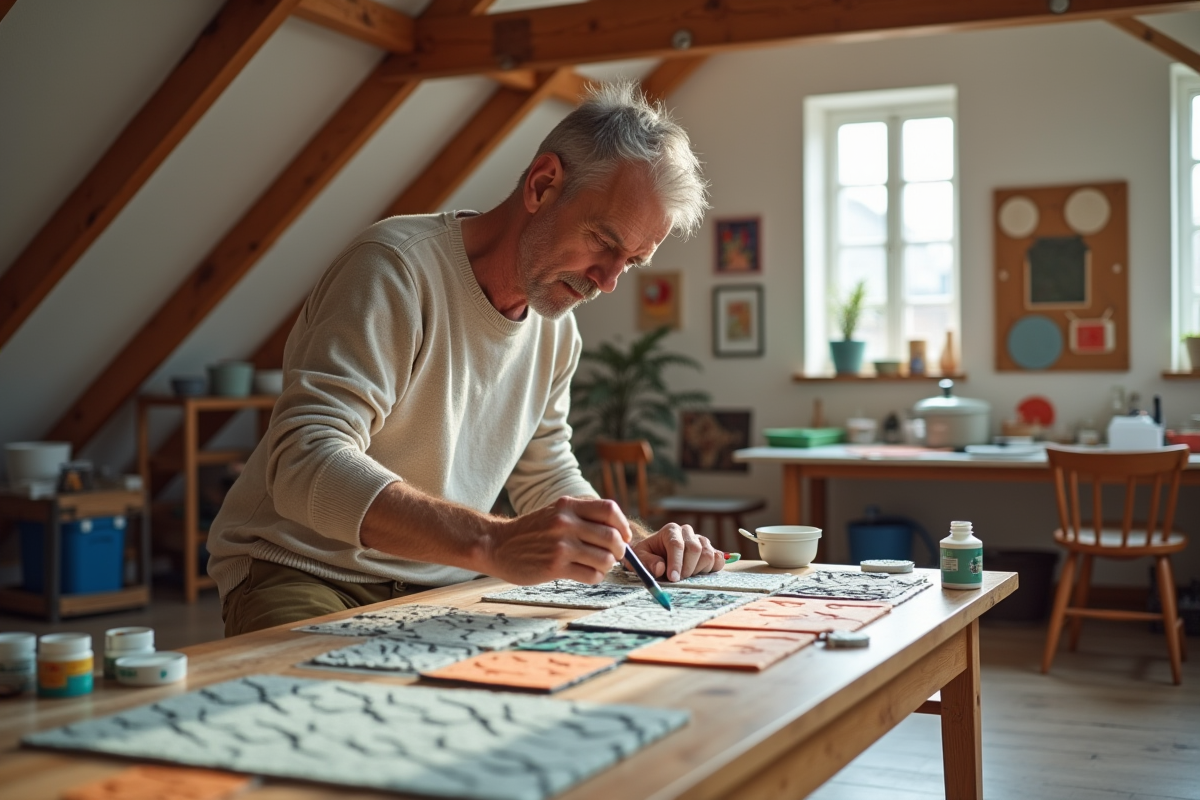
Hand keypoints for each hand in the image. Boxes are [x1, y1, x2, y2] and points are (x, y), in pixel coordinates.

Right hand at [486, 497, 629, 584]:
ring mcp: (561, 545)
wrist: (497, 545)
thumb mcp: (555, 512)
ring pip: (605, 559)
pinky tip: (587, 574)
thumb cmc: (531, 531)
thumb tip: (618, 532)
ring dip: (607, 566)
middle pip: (612, 537)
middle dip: (619, 550)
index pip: (609, 510)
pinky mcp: (555, 567)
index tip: (623, 537)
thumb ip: (582, 516)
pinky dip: (596, 577)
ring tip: (597, 565)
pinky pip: (591, 575)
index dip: (622, 525)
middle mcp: (565, 523)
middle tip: (614, 556)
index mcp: (568, 505)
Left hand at [631, 523, 723, 581]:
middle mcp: (687, 532)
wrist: (657, 554)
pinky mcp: (710, 550)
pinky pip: (718, 559)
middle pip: (695, 549)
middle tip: (678, 580)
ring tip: (685, 576)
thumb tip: (661, 568)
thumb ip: (647, 563)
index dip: (676, 562)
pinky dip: (711, 569)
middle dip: (687, 568)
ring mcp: (701, 540)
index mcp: (670, 531)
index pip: (677, 544)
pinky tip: (699, 574)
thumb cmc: (647, 556)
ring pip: (708, 554)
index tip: (673, 578)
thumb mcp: (639, 559)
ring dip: (698, 570)